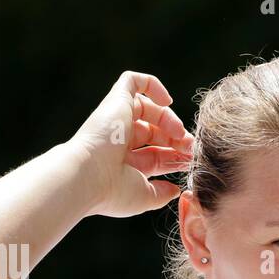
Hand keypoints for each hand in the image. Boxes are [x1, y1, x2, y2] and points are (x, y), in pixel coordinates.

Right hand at [65, 70, 195, 218]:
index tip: (191, 161)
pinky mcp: (115, 101)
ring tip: (179, 133)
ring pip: (147, 108)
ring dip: (169, 119)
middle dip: (177, 139)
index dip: (177, 155)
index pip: (157, 153)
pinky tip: (167, 101)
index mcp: (126, 163)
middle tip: (190, 147)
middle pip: (155, 132)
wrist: (87, 176)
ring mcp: (116, 119)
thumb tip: (175, 189)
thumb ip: (161, 193)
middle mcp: (120, 140)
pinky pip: (132, 81)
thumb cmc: (113, 191)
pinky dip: (151, 84)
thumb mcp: (145, 197)